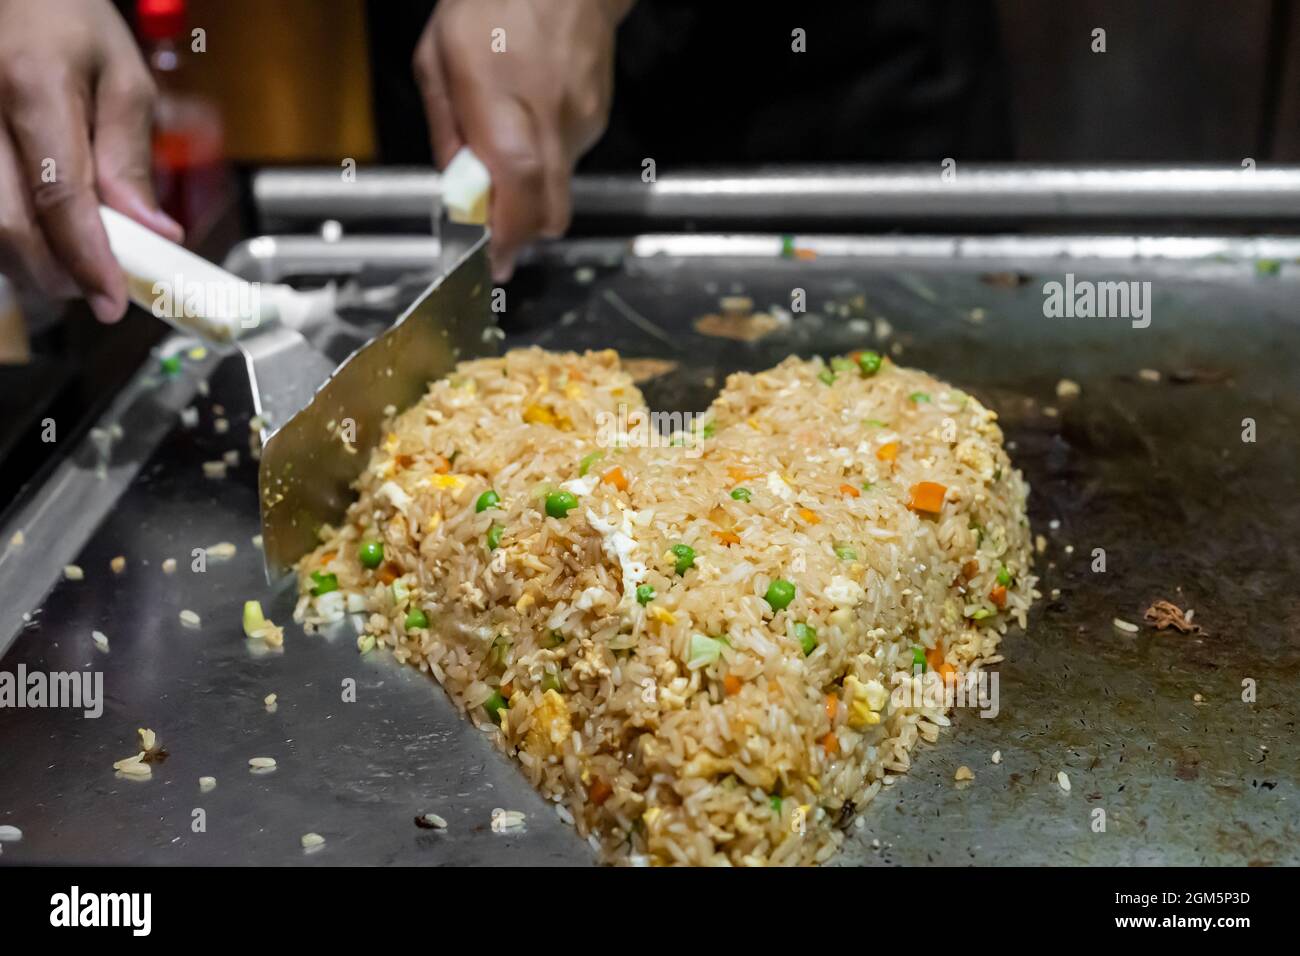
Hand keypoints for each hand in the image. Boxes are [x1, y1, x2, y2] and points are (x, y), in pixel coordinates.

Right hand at [0, 0, 181, 322]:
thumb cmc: (68, 24)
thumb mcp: (122, 79)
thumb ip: (130, 158)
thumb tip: (155, 231)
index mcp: (33, 87)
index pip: (59, 197)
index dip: (88, 260)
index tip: (113, 301)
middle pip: (9, 225)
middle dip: (58, 274)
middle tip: (100, 289)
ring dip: (30, 264)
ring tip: (75, 264)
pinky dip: (10, 238)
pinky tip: (40, 239)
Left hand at [413, 0, 630, 280]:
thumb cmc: (493, 4)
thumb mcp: (437, 59)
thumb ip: (445, 130)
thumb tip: (454, 184)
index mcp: (504, 108)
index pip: (516, 194)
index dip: (504, 239)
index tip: (488, 263)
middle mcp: (551, 125)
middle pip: (548, 214)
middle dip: (519, 234)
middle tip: (492, 232)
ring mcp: (581, 126)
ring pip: (556, 191)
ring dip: (528, 191)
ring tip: (504, 150)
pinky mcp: (596, 121)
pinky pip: (566, 162)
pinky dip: (543, 162)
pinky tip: (528, 124)